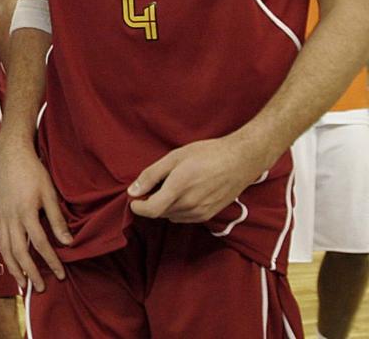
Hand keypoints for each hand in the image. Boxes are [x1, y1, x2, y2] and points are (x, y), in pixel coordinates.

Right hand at [0, 139, 71, 292]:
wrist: (12, 155)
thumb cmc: (33, 172)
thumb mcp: (50, 193)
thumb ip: (57, 219)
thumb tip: (68, 242)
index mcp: (26, 212)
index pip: (40, 243)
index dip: (51, 261)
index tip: (61, 274)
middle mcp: (11, 218)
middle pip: (19, 251)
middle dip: (30, 272)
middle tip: (40, 288)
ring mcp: (2, 217)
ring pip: (5, 249)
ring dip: (13, 269)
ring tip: (22, 284)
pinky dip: (4, 255)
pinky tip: (10, 263)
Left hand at [129, 136, 266, 223]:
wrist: (240, 161)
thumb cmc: (207, 154)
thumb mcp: (173, 157)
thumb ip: (151, 175)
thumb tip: (133, 191)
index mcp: (179, 188)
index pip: (151, 210)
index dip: (138, 207)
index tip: (134, 199)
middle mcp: (190, 204)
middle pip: (159, 213)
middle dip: (151, 202)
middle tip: (154, 185)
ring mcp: (200, 212)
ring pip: (171, 216)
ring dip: (164, 206)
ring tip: (172, 186)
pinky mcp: (209, 215)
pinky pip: (184, 218)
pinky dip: (177, 209)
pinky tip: (183, 193)